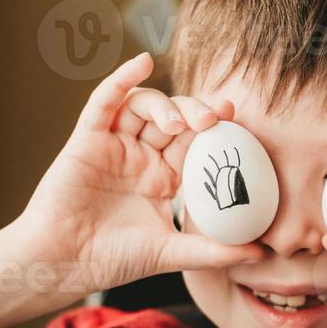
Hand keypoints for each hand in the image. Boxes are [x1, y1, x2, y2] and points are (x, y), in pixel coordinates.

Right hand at [15, 53, 263, 298]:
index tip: (238, 121)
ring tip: (179, 123)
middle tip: (218, 115)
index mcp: (163, 178)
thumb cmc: (112, 260)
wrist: (64, 263)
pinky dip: (121, 79)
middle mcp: (140, 157)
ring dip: (165, 106)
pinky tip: (142, 63)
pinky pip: (104, 102)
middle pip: (174, 119)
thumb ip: (215, 251)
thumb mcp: (172, 254)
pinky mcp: (86, 139)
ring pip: (143, 107)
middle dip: (197, 112)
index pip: (195, 144)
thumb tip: (262, 254)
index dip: (216, 129)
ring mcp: (113, 145)